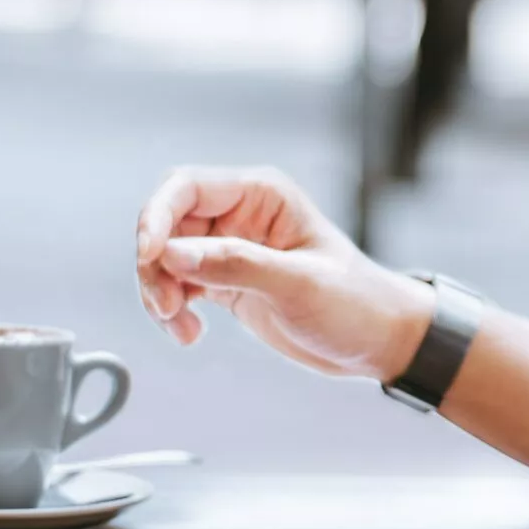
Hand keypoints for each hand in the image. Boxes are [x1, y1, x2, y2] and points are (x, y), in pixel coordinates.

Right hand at [133, 166, 429, 379]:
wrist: (378, 341)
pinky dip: (170, 309)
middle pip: (166, 223)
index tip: (149, 257)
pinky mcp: (225, 279)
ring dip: (159, 291)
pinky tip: (188, 334)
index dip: (156, 217)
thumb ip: (238, 265)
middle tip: (166, 306)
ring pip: (165, 257)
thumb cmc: (356, 304)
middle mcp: (241, 214)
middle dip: (154, 264)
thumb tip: (173, 254)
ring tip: (180, 327)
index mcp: (262, 194)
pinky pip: (177, 285)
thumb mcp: (300, 285)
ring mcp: (230, 247)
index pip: (185, 187)